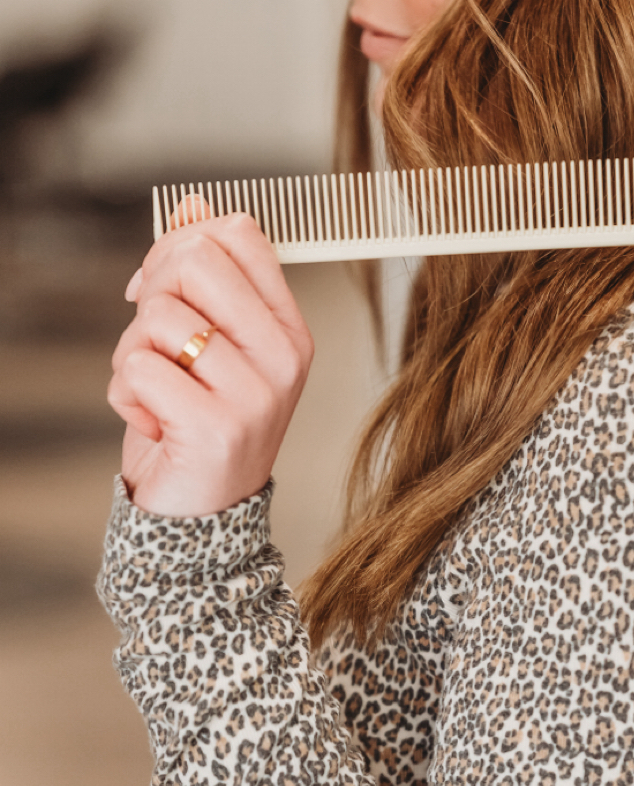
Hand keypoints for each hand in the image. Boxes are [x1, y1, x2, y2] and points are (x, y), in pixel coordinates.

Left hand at [107, 202, 313, 516]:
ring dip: (132, 353)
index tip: (169, 288)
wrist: (203, 510)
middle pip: (194, 261)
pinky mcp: (216, 427)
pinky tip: (153, 420)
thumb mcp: (211, 343)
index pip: (239, 236)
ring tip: (158, 390)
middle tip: (160, 344)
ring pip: (157, 316)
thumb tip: (194, 207)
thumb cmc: (202, 421)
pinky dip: (125, 395)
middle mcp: (284, 358)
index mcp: (289, 330)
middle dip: (152, 294)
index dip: (183, 246)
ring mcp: (257, 394)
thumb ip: (204, 277)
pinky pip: (137, 368)